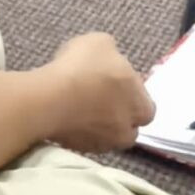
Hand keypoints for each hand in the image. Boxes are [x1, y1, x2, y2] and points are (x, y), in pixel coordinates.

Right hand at [40, 32, 155, 152]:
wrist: (48, 100)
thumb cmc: (83, 69)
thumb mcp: (102, 43)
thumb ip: (113, 55)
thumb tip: (109, 61)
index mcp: (141, 108)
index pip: (145, 109)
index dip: (132, 96)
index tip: (117, 84)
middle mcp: (125, 133)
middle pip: (126, 127)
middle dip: (117, 115)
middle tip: (100, 97)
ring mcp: (99, 146)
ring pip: (103, 136)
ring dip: (96, 124)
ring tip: (79, 105)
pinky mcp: (74, 151)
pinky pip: (80, 140)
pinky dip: (75, 129)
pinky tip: (64, 113)